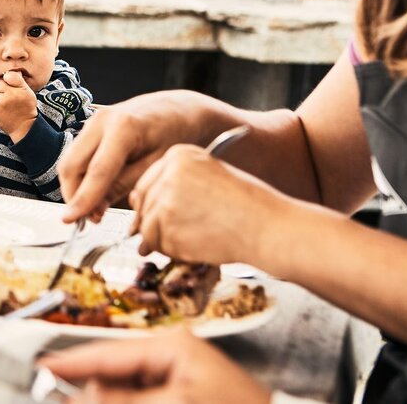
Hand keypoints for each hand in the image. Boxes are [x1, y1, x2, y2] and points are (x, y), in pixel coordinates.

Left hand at [0, 71, 37, 141]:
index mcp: (21, 88)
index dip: (8, 80)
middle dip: (1, 91)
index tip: (10, 86)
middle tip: (8, 99)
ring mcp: (2, 103)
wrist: (24, 127)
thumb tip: (8, 73)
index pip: (9, 75)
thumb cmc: (26, 108)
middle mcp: (11, 94)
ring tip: (4, 106)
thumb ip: (18, 82)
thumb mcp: (28, 93)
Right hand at [39, 330, 270, 403]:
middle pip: (114, 373)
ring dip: (105, 396)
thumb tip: (82, 394)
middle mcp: (174, 358)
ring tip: (78, 397)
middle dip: (88, 388)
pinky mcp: (186, 396)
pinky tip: (107, 401)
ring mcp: (180, 379)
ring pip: (126, 389)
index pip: (108, 353)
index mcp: (172, 346)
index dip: (71, 363)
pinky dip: (125, 400)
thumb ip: (122, 399)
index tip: (42, 369)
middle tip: (55, 391)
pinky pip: (143, 397)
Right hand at [57, 91, 226, 223]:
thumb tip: (96, 208)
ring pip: (69, 161)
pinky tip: (95, 191)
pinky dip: (80, 176)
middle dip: (73, 195)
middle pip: (71, 165)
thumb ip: (125, 184)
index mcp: (123, 127)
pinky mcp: (91, 127)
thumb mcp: (158, 165)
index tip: (71, 220)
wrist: (179, 109)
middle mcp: (101, 120)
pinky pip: (76, 156)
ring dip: (75, 187)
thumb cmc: (176, 134)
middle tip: (89, 219)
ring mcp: (93, 121)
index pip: (96, 171)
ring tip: (95, 208)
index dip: (83, 199)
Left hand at [130, 144, 286, 263]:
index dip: (154, 203)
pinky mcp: (165, 224)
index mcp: (179, 155)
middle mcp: (167, 172)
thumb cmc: (248, 206)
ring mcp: (163, 198)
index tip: (165, 214)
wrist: (266, 226)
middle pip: (143, 203)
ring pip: (146, 226)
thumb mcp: (211, 178)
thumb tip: (140, 202)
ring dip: (163, 240)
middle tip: (179, 233)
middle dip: (154, 223)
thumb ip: (177, 185)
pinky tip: (195, 247)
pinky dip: (170, 251)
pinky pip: (156, 243)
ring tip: (193, 240)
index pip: (148, 181)